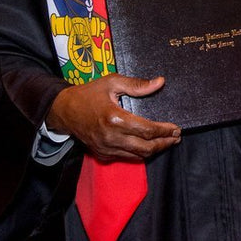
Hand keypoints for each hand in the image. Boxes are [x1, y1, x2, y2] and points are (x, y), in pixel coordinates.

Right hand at [46, 74, 180, 161]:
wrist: (64, 110)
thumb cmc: (89, 93)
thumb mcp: (112, 82)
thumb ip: (137, 84)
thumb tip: (160, 82)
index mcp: (114, 118)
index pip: (147, 130)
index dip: (164, 131)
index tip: (176, 128)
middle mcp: (111, 137)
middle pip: (145, 147)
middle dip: (164, 143)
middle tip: (176, 137)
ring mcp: (106, 148)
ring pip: (137, 156)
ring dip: (154, 150)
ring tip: (166, 142)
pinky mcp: (102, 154)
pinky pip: (126, 157)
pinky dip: (139, 153)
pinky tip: (147, 145)